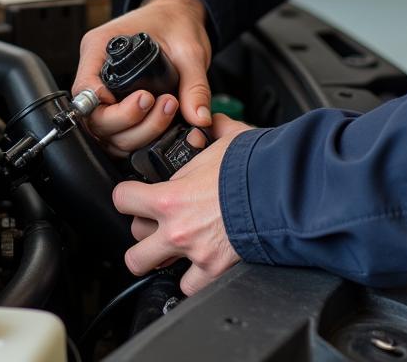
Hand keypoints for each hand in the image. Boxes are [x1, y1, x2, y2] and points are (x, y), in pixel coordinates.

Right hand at [72, 0, 212, 154]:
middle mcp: (97, 70)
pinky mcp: (118, 104)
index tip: (140, 101)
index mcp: (101, 47)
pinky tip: (160, 121)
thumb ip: (194, 85)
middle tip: (161, 103)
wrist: (179, 16)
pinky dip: (139, 135)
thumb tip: (198, 117)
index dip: (105, 107)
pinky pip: (119, 132)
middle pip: (94, 118)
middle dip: (130, 121)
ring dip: (138, 131)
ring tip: (168, 108)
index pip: (85, 89)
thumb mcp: (189, 49)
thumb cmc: (174, 21)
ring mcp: (105, 90)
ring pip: (107, 132)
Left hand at [112, 114, 249, 294]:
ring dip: (162, 259)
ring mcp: (193, 254)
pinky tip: (200, 264)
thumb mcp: (227, 138)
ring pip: (152, 269)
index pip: (123, 199)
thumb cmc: (256, 168)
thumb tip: (211, 120)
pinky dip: (193, 278)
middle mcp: (176, 230)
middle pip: (134, 243)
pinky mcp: (213, 272)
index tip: (134, 196)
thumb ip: (212, 130)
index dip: (127, 196)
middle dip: (144, 233)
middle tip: (158, 224)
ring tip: (174, 248)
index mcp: (170, 197)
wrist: (283, 196)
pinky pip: (189, 286)